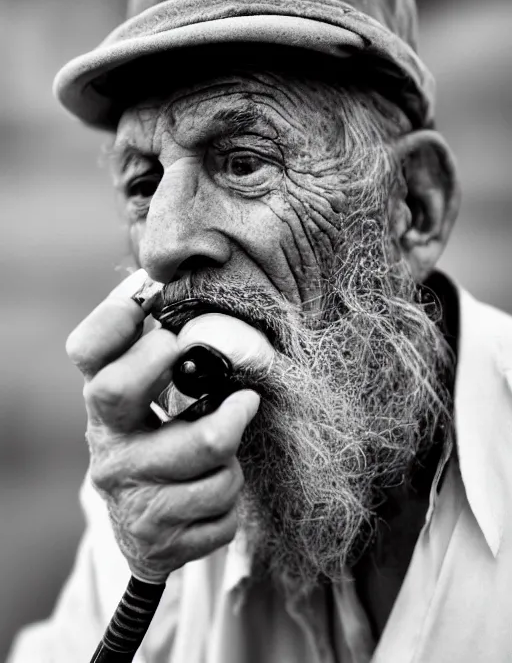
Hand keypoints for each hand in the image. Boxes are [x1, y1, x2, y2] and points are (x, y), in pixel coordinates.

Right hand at [65, 280, 259, 582]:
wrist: (142, 525)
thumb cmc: (153, 437)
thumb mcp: (143, 393)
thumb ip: (148, 343)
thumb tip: (157, 279)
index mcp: (102, 402)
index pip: (90, 351)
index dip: (121, 323)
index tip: (168, 327)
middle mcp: (108, 449)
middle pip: (172, 420)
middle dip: (206, 400)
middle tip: (242, 401)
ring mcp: (132, 499)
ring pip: (215, 470)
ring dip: (233, 464)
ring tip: (224, 458)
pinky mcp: (161, 542)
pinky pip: (224, 516)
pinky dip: (232, 503)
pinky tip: (214, 496)